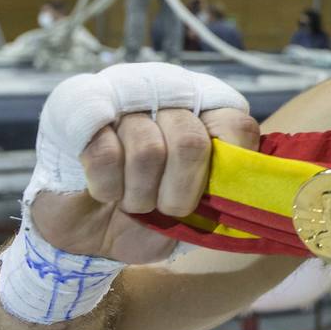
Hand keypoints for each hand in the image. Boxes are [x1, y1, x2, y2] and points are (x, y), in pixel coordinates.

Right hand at [31, 107, 258, 263]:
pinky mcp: (81, 115)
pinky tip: (104, 190)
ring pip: (148, 150)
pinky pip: (106, 154)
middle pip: (191, 142)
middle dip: (177, 192)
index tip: (208, 195)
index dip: (227, 167)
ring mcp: (124, 99)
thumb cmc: (150, 217)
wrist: (86, 235)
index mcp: (207, 111)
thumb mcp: (197, 210)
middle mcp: (171, 94)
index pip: (237, 126)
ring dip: (139, 195)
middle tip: (162, 207)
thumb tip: (249, 183)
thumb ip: (226, 188)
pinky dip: (108, 187)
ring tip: (131, 200)